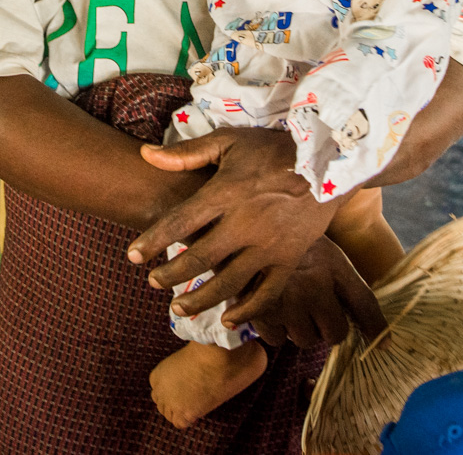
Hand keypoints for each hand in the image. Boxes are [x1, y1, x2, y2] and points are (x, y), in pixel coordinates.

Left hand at [129, 127, 339, 319]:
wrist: (330, 160)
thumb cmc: (274, 148)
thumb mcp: (229, 141)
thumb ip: (187, 152)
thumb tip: (146, 155)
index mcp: (226, 193)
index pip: (180, 222)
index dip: (153, 240)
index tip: (132, 255)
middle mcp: (245, 224)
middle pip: (200, 258)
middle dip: (171, 274)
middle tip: (153, 283)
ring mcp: (269, 245)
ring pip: (229, 282)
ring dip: (201, 299)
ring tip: (178, 309)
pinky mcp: (290, 259)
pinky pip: (267, 293)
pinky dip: (248, 311)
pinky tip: (229, 320)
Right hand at [241, 238, 387, 349]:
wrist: (235, 224)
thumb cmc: (278, 234)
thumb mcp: (314, 243)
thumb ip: (336, 276)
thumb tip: (356, 312)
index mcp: (331, 263)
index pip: (364, 302)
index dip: (376, 327)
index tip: (383, 344)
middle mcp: (314, 285)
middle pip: (335, 333)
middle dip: (325, 328)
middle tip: (313, 312)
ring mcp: (287, 301)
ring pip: (304, 339)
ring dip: (297, 328)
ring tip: (286, 304)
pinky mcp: (260, 312)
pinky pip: (276, 339)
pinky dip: (273, 329)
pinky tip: (267, 306)